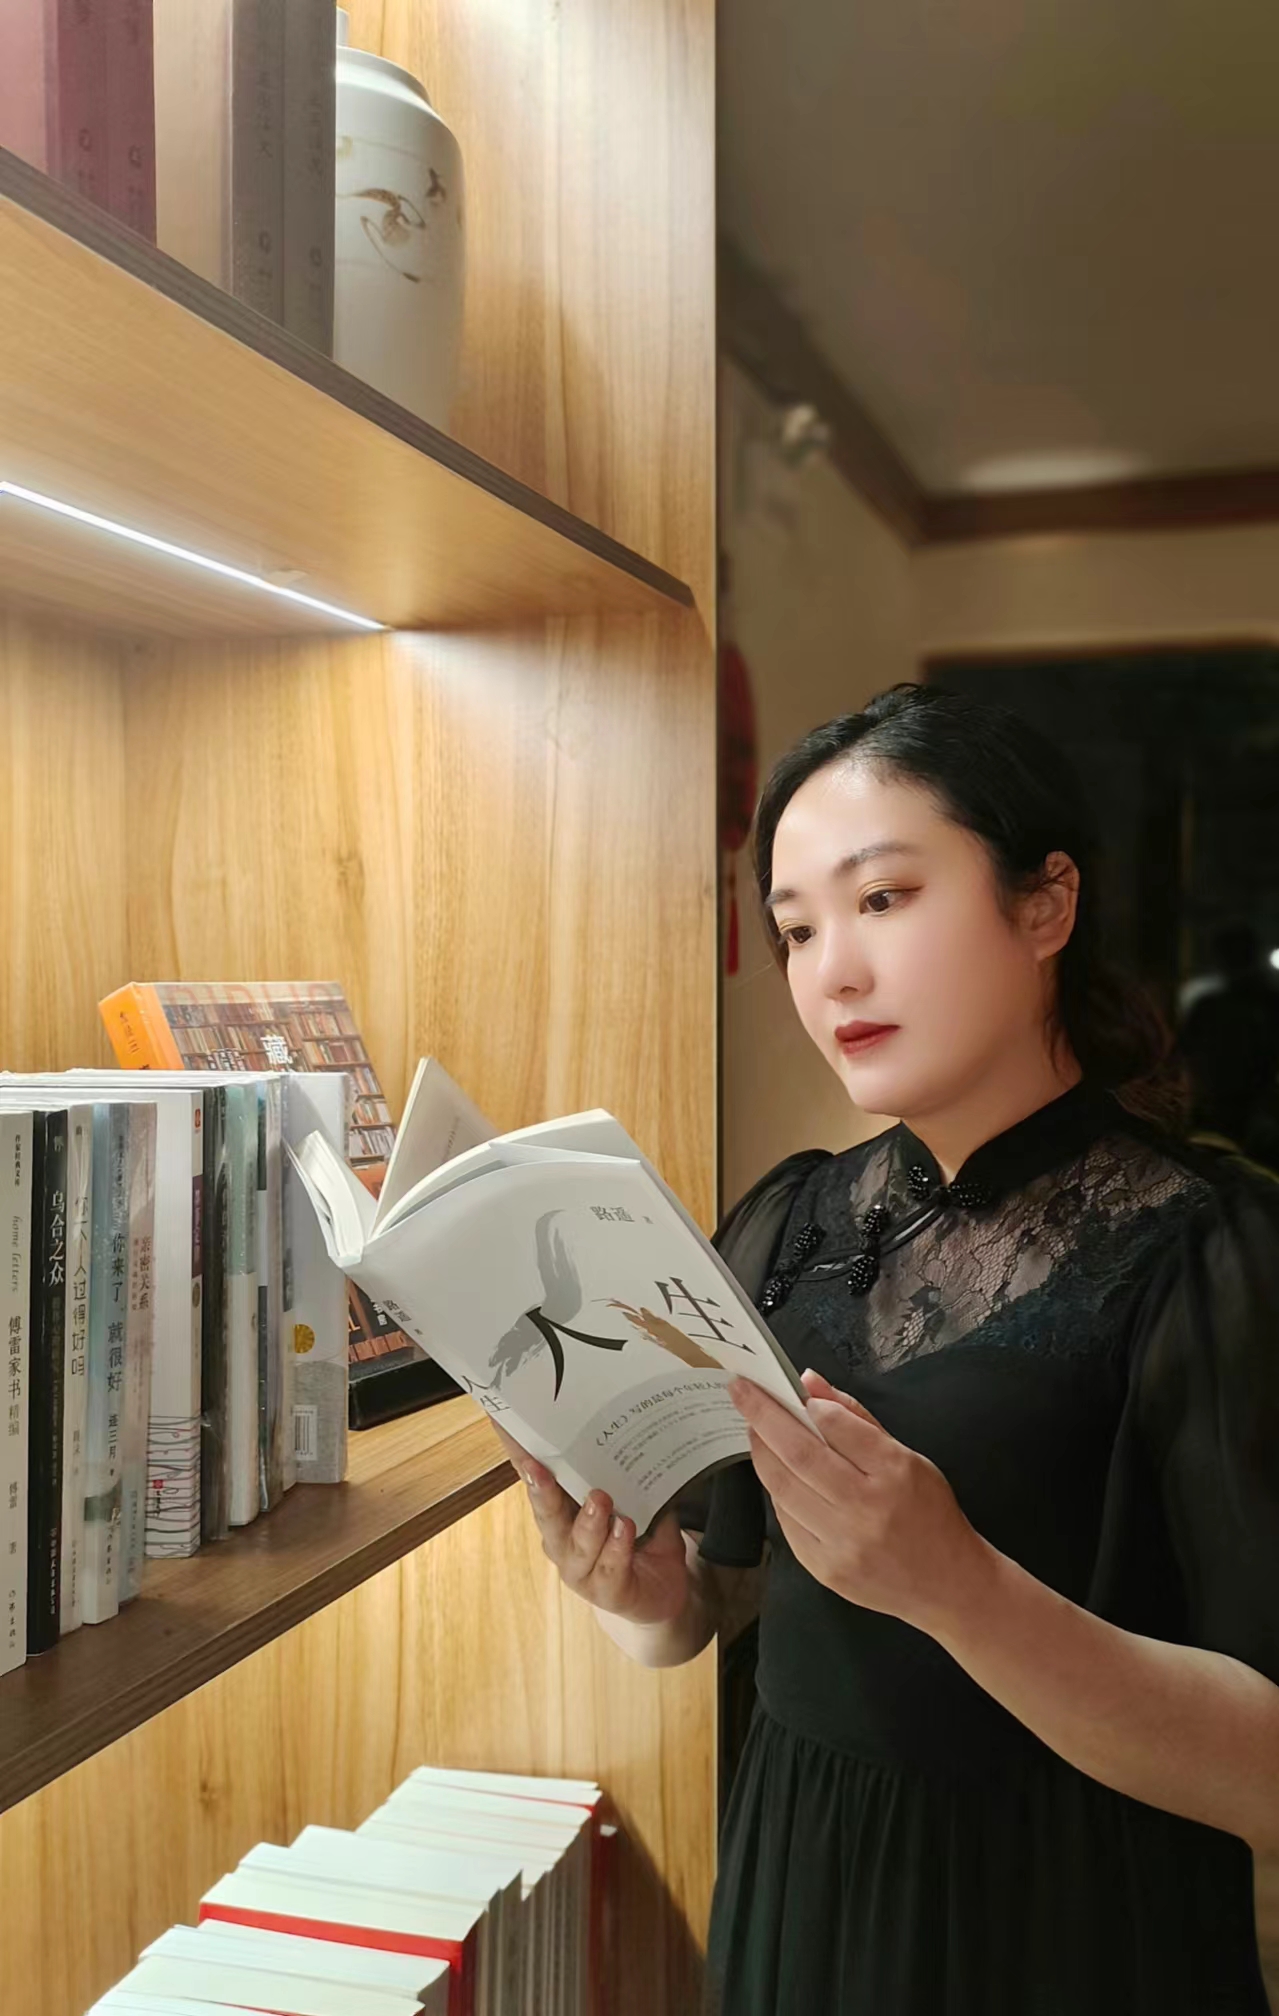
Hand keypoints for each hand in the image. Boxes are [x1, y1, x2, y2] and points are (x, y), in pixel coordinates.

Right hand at [490, 1421, 690, 1625]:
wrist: (663, 1588)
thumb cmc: (638, 1534)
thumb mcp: (631, 1496)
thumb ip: (620, 1471)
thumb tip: (619, 1424)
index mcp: (562, 1511)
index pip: (536, 1478)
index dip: (519, 1452)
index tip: (503, 1422)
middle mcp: (562, 1540)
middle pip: (547, 1514)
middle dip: (540, 1490)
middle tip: (537, 1468)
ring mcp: (581, 1569)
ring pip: (578, 1544)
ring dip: (587, 1520)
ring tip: (599, 1499)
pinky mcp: (607, 1591)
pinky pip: (610, 1567)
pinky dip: (617, 1546)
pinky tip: (624, 1528)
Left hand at [728, 1368, 990, 1635]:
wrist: (947, 1585)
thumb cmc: (929, 1512)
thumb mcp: (908, 1457)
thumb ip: (856, 1419)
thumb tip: (809, 1383)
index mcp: (895, 1473)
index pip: (840, 1427)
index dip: (809, 1405)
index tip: (786, 1388)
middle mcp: (866, 1509)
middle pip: (800, 1454)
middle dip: (763, 1417)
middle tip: (740, 1391)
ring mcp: (842, 1543)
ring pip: (784, 1488)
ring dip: (761, 1453)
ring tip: (753, 1429)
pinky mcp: (824, 1570)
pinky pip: (787, 1521)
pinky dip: (777, 1491)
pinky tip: (776, 1473)